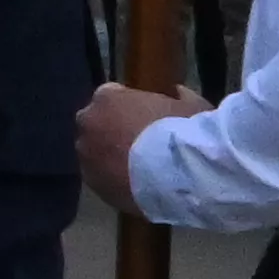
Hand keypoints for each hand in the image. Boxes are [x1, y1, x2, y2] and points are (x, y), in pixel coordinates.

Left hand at [77, 79, 203, 213]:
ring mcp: (85, 153)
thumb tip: (179, 93)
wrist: (180, 175)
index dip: (128, 106)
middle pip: (97, 123)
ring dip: (110, 156)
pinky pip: (100, 177)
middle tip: (140, 144)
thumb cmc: (184, 132)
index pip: (111, 94)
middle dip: (113, 130)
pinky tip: (135, 185)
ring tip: (139, 169)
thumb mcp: (192, 106)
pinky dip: (112, 179)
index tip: (144, 116)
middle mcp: (88, 121)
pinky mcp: (91, 182)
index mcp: (107, 96)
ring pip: (95, 151)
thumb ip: (180, 97)